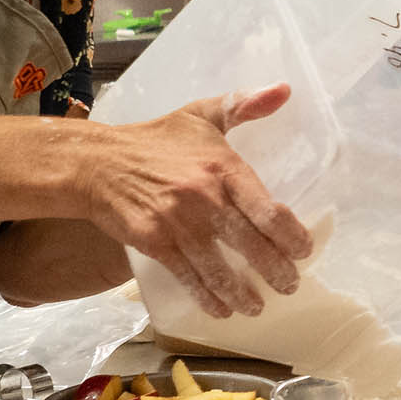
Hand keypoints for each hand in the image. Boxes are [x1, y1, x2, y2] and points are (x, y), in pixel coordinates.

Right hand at [83, 83, 315, 318]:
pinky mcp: (155, 243)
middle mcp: (206, 197)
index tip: (303, 251)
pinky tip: (221, 310)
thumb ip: (243, 104)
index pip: (269, 209)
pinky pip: (189, 277)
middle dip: (276, 271)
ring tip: (258, 306)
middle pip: (253, 245)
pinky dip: (207, 297)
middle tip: (290, 285)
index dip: (292, 237)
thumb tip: (284, 89)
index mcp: (224, 167)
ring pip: (220, 269)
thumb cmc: (156, 140)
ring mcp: (179, 224)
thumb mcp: (201, 115)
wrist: (97, 162)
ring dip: (243, 293)